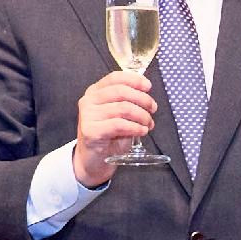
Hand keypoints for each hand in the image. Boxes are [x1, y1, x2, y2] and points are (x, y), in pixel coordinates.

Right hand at [70, 71, 158, 186]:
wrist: (94, 162)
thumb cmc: (109, 137)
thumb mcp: (119, 115)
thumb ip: (128, 102)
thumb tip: (146, 94)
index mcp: (95, 92)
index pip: (115, 78)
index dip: (134, 80)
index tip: (148, 87)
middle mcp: (88, 101)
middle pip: (121, 92)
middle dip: (142, 99)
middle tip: (153, 109)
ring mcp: (87, 116)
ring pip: (123, 108)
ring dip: (142, 116)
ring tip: (148, 124)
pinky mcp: (91, 131)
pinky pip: (119, 124)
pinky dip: (135, 127)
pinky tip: (142, 131)